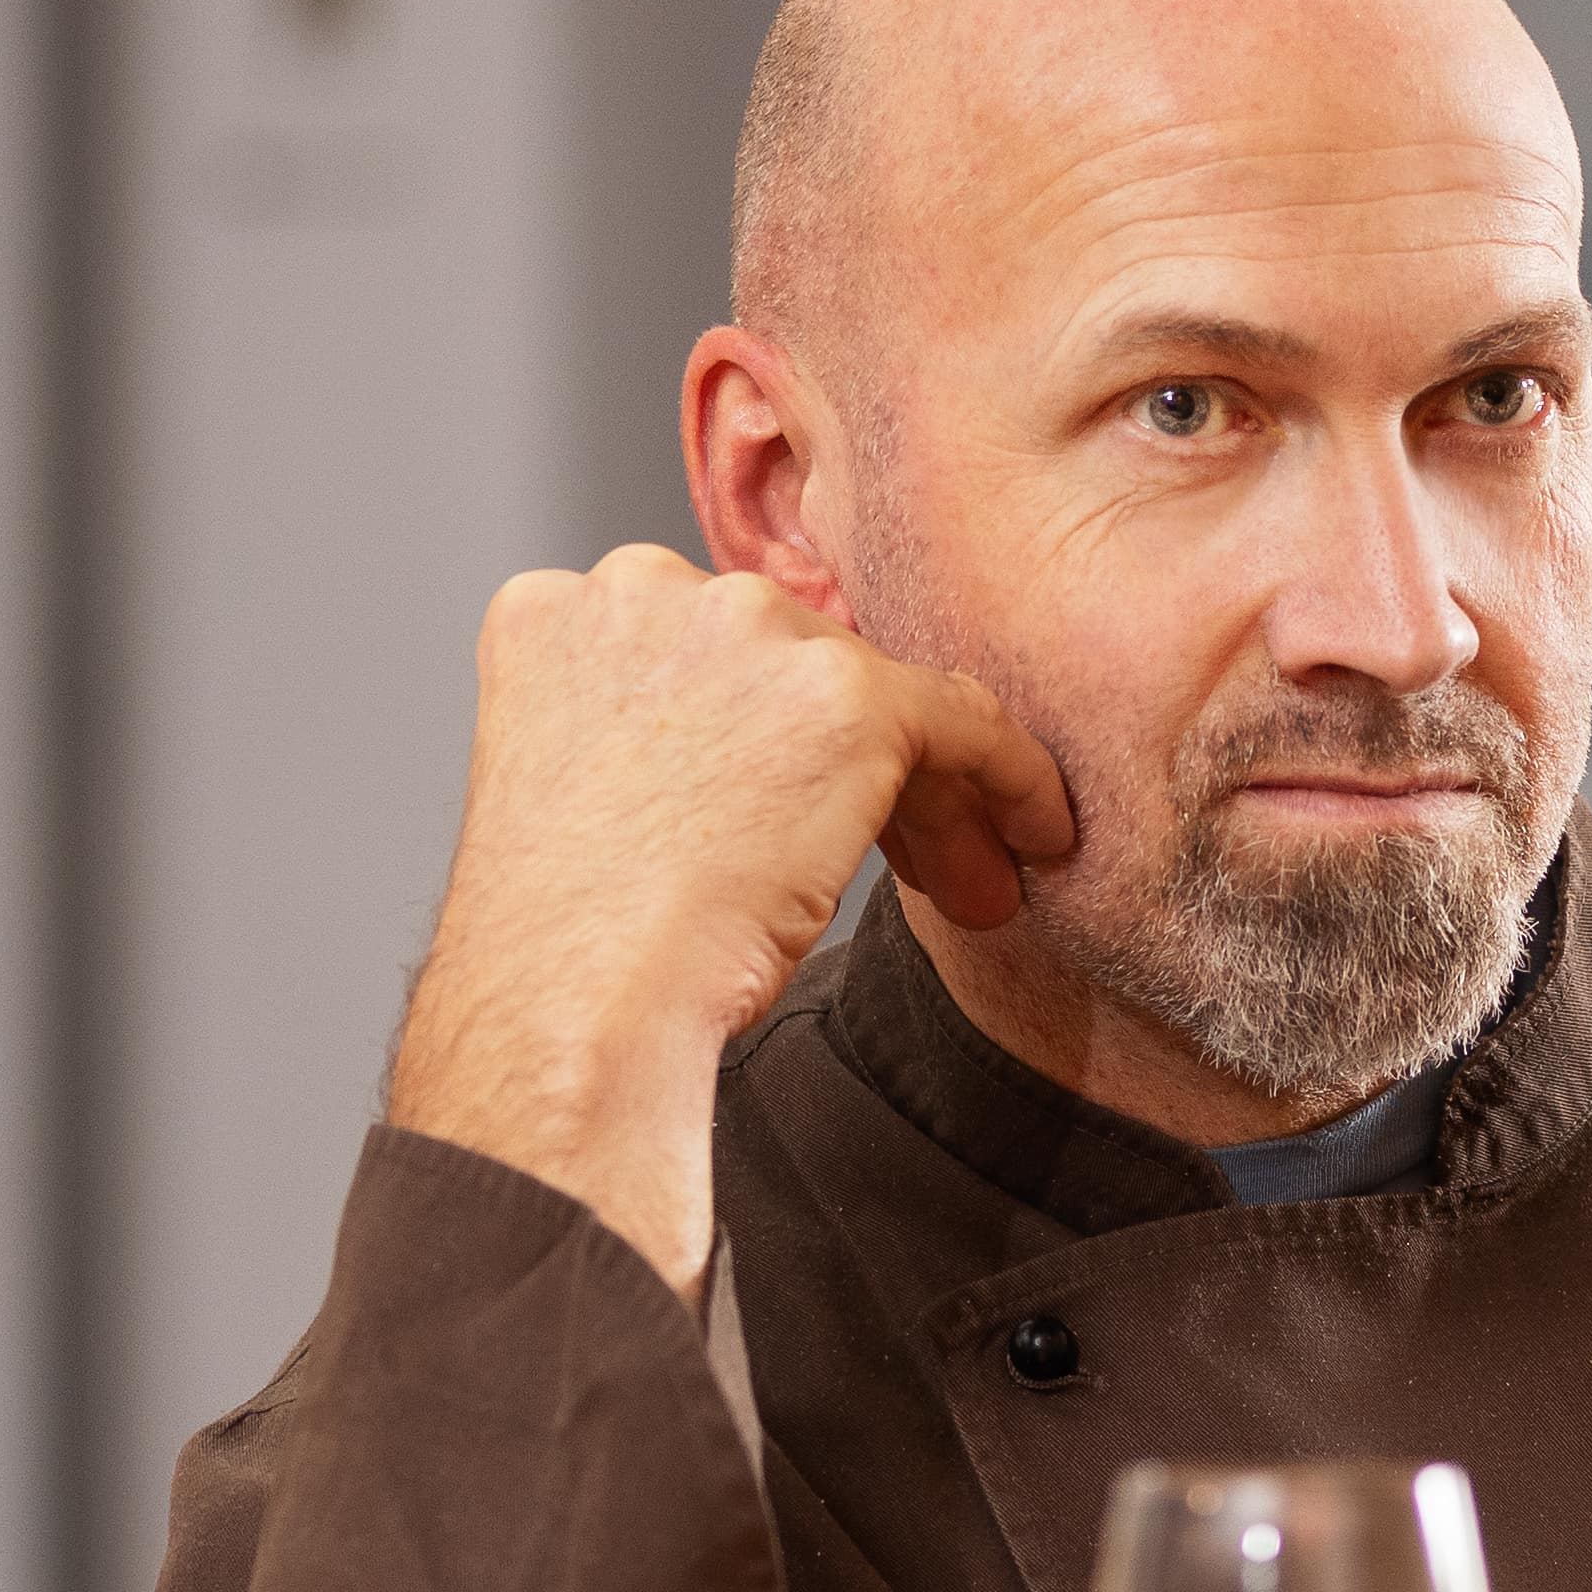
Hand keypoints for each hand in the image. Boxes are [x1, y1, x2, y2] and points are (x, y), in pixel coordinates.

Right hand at [381, 547, 1072, 1288]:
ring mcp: (743, 628)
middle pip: (794, 666)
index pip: (704, 657)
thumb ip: (648, 742)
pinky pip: (963, 719)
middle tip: (907, 861)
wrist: (573, 1001)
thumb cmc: (563, 949)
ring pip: (874, 697)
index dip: (765, 738)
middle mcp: (644, 590)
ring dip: (924, 792)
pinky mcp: (843, 691)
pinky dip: (1012, 776)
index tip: (799, 814)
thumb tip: (759, 767)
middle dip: (850, 768)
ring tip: (965, 879)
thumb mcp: (583, 802)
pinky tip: (1037, 830)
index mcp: (555, 613)